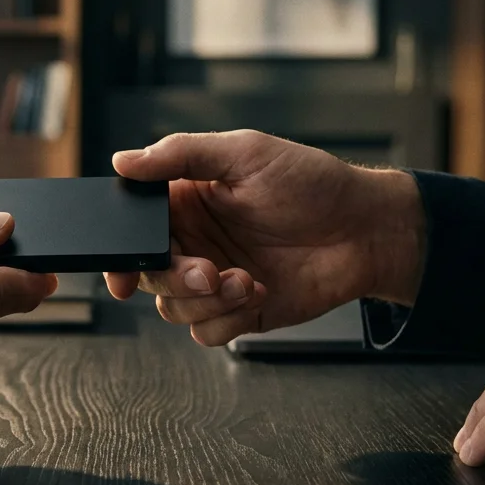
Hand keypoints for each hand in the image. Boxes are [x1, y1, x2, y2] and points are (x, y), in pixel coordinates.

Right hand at [105, 130, 425, 345]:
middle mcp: (194, 242)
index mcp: (185, 202)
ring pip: (172, 308)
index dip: (120, 254)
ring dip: (206, 301)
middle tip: (207, 272)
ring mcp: (215, 280)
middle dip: (173, 278)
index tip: (121, 272)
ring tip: (246, 280)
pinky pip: (207, 332)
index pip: (134, 231)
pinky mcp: (238, 312)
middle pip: (148, 275)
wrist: (365, 232)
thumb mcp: (244, 153)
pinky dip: (227, 318)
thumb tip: (123, 161)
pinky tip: (258, 292)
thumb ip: (180, 154)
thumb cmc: (312, 184)